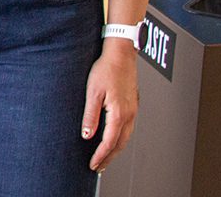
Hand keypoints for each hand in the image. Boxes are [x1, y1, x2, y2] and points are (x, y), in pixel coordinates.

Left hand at [81, 38, 138, 171]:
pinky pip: (128, 128)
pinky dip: (120, 138)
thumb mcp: (93, 92)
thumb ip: (90, 115)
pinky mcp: (133, 105)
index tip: (93, 165)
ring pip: (126, 137)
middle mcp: (130, 115)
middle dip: (109, 157)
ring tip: (105, 157)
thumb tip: (87, 135)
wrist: (121, 54)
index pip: (110, 142)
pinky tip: (114, 138)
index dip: (101, 156)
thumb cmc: (106, 69)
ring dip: (116, 149)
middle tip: (99, 167)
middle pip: (120, 144)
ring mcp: (133, 110)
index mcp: (120, 113)